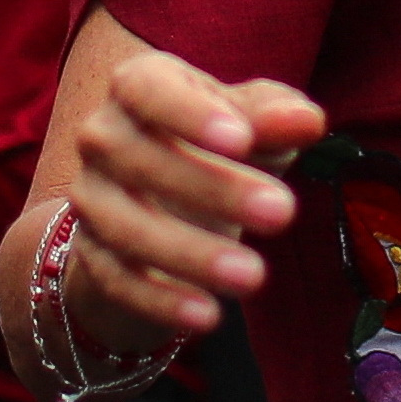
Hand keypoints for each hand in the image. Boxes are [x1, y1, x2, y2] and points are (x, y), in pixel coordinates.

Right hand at [62, 52, 326, 341]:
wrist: (156, 201)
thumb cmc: (214, 142)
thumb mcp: (249, 122)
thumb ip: (275, 116)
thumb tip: (309, 121)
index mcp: (136, 85)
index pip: (146, 88)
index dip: (189, 112)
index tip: (243, 139)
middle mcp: (101, 137)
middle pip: (137, 159)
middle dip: (211, 188)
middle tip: (283, 212)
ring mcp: (91, 198)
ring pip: (125, 226)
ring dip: (189, 253)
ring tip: (254, 276)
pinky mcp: (91, 254)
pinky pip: (117, 280)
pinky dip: (161, 301)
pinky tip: (208, 316)